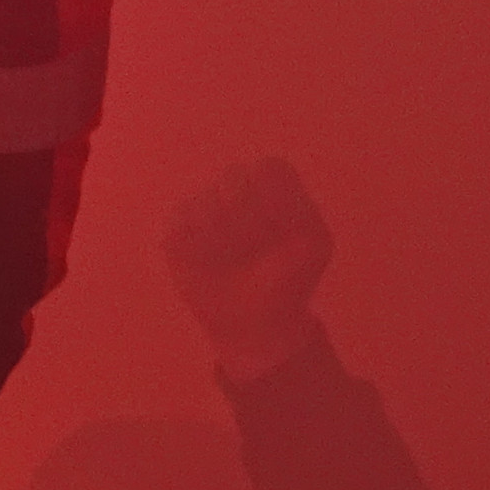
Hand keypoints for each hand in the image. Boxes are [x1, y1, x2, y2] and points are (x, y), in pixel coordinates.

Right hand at [164, 158, 334, 379]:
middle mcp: (235, 190)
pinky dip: (196, 250)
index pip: (269, 168)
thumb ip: (300, 213)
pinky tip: (208, 265)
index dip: (274, 196)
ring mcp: (203, 208)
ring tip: (232, 260)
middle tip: (256, 247)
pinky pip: (179, 228)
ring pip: (204, 204)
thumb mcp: (312, 248)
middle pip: (233, 178)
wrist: (254, 321)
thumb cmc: (287, 280)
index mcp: (273, 189)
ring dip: (223, 239)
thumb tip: (263, 193)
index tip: (282, 226)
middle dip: (248, 218)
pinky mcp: (177, 232)